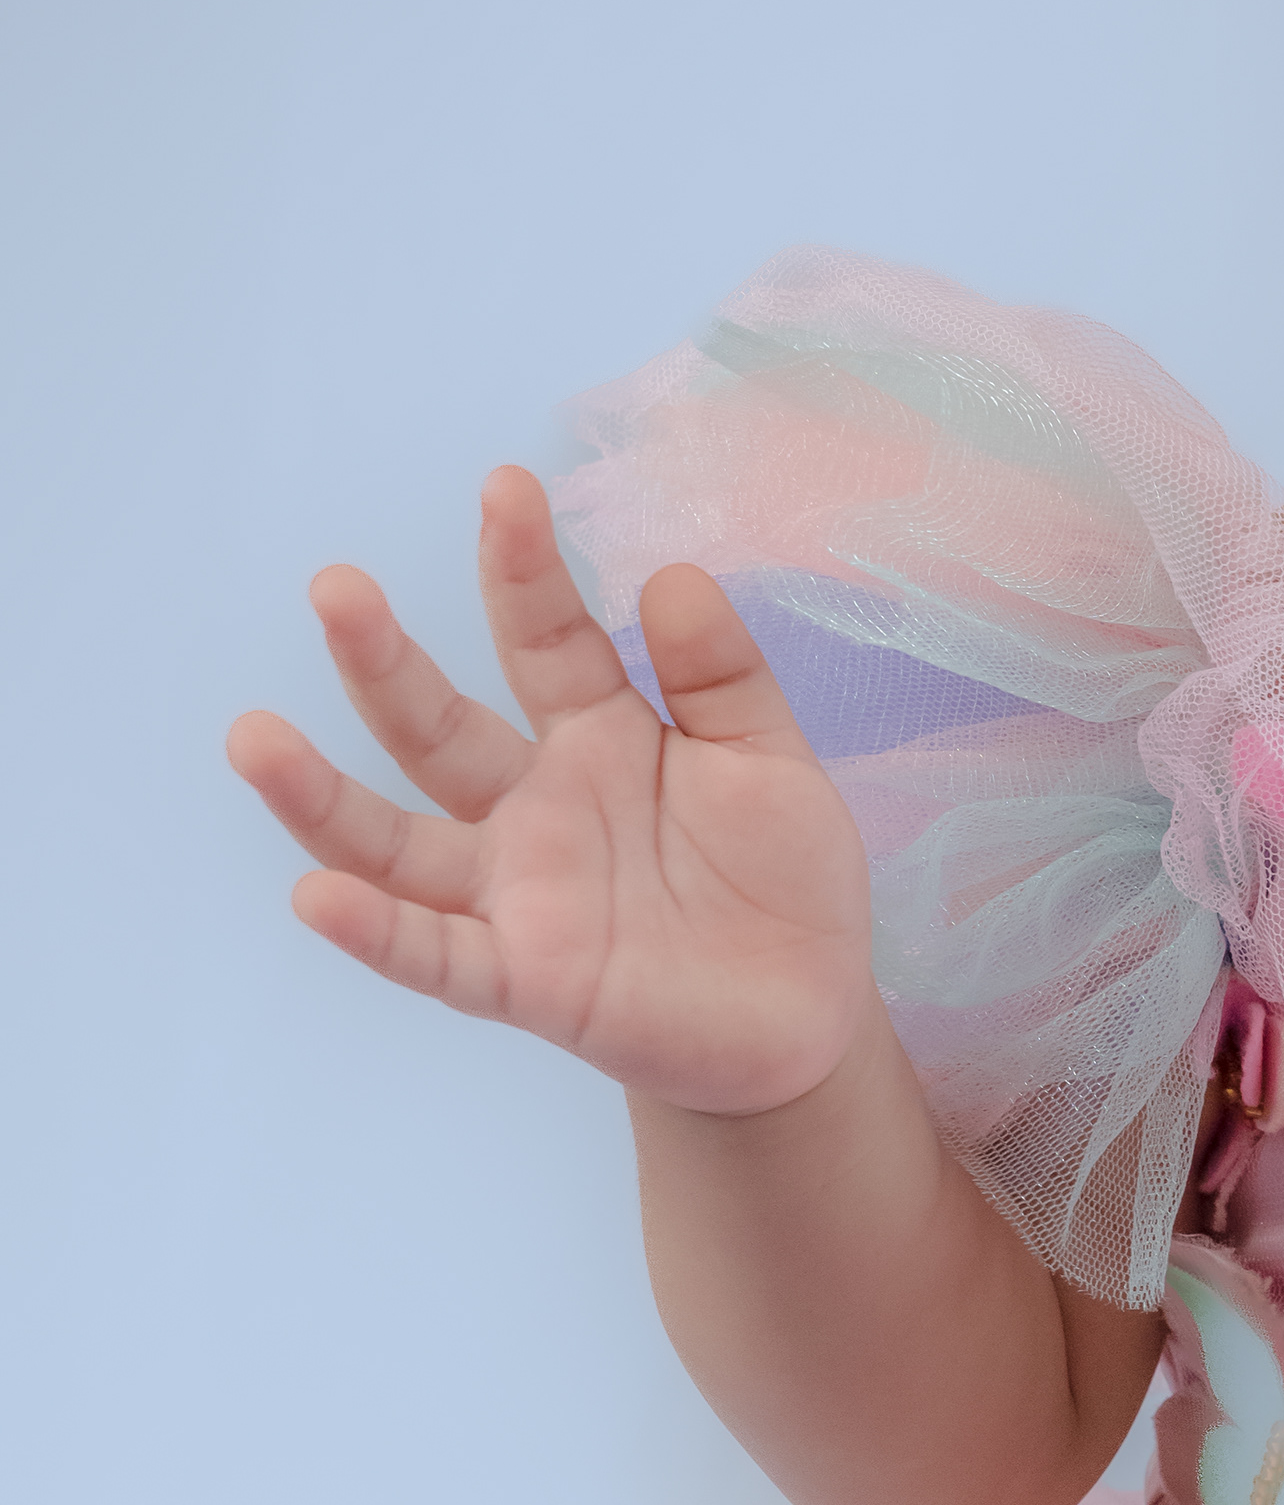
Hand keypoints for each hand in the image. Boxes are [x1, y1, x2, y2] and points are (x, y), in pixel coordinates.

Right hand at [228, 467, 875, 1116]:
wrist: (810, 1018)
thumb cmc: (782, 882)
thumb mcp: (769, 762)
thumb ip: (722, 678)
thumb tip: (674, 575)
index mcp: (597, 736)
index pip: (543, 639)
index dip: (522, 568)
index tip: (505, 486)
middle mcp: (534, 807)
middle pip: (436, 729)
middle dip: (383, 662)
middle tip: (336, 589)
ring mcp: (519, 894)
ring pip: (398, 844)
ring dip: (321, 797)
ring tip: (252, 738)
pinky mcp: (527, 979)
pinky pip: (437, 956)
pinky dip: (376, 931)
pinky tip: (315, 897)